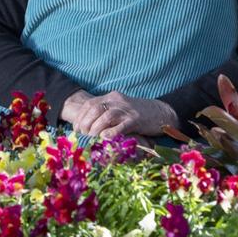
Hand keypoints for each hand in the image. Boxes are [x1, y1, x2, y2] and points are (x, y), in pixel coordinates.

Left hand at [60, 89, 177, 138]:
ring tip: (91, 139)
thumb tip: (89, 129)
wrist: (161, 112)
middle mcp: (117, 101)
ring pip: (106, 116)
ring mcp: (127, 110)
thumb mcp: (120, 110)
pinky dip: (112, 133)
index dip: (80, 117)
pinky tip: (105, 139)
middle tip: (82, 136)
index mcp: (111, 97)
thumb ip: (106, 115)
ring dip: (95, 129)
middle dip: (85, 123)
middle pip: (95, 109)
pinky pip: (122, 126)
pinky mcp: (137, 119)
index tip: (75, 129)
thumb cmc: (138, 115)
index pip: (90, 104)